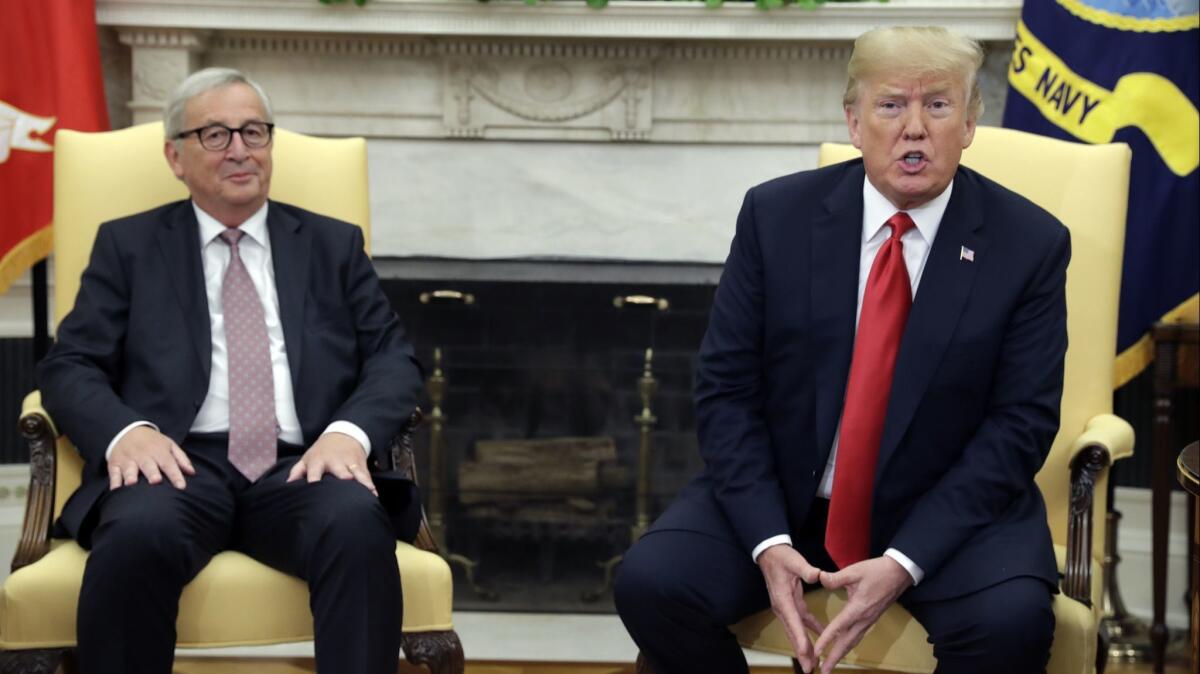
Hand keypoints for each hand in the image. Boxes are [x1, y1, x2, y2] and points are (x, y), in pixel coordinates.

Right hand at [107, 425, 194, 489]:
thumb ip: (181, 459)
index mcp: (159, 451)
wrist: (127, 430)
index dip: (175, 475)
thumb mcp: (169, 445)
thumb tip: (191, 473)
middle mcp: (143, 455)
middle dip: (152, 473)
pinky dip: (114, 481)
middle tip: (155, 481)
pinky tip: (115, 489)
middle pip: (148, 465)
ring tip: (132, 483)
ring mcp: (127, 459)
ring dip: (130, 476)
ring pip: (129, 468)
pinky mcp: (114, 463)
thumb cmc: (152, 442)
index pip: (169, 463)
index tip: (181, 486)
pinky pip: (113, 472)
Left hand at [286, 432, 376, 495]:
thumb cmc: (322, 451)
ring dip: (362, 481)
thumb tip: (289, 483)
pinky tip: (374, 494)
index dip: (313, 479)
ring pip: (357, 472)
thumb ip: (297, 471)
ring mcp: (349, 462)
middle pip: (339, 469)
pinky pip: (366, 476)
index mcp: (319, 461)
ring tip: (367, 490)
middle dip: (343, 474)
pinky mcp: (360, 465)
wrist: (343, 435)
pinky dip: (370, 484)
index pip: (314, 471)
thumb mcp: (307, 458)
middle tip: (347, 480)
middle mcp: (335, 461)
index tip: (314, 486)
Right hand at [758, 545, 826, 672]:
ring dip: (804, 647)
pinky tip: (819, 641)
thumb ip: (806, 569)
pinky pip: (801, 622)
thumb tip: (818, 575)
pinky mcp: (790, 604)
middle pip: (793, 633)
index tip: (806, 653)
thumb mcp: (794, 560)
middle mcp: (782, 607)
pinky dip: (809, 632)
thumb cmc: (781, 557)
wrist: (769, 553)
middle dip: (802, 652)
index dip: (800, 638)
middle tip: (810, 668)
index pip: (793, 622)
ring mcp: (785, 607)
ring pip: (796, 631)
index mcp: (783, 599)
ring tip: (814, 662)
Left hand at [813, 556, 913, 673]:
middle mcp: (864, 618)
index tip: (816, 652)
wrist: (899, 573)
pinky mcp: (872, 619)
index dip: (826, 640)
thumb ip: (836, 578)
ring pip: (853, 642)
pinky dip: (849, 645)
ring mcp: (869, 620)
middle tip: (822, 671)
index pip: (839, 628)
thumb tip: (819, 578)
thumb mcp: (854, 571)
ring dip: (841, 654)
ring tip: (830, 665)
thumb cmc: (877, 571)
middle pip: (847, 643)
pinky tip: (843, 648)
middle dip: (834, 658)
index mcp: (858, 608)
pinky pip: (858, 636)